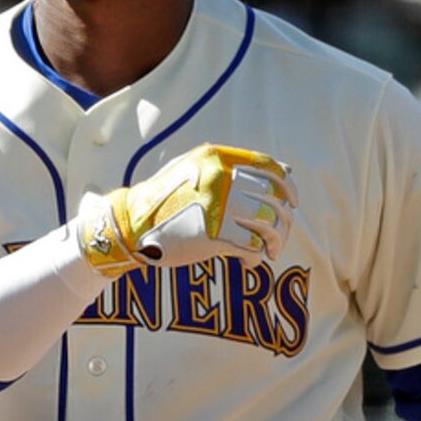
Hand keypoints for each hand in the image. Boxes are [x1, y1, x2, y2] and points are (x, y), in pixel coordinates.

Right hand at [76, 144, 293, 277]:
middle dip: (283, 221)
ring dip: (275, 241)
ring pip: (267, 223)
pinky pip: (251, 246)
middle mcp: (220, 178)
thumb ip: (226, 169)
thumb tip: (277, 173)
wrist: (129, 224)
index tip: (292, 202)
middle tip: (279, 236)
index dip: (287, 187)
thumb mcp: (190, 169)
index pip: (269, 168)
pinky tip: (249, 262)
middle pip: (272, 198)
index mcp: (217, 158)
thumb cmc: (162, 200)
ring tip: (269, 251)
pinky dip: (257, 257)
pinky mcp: (213, 234)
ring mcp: (217, 205)